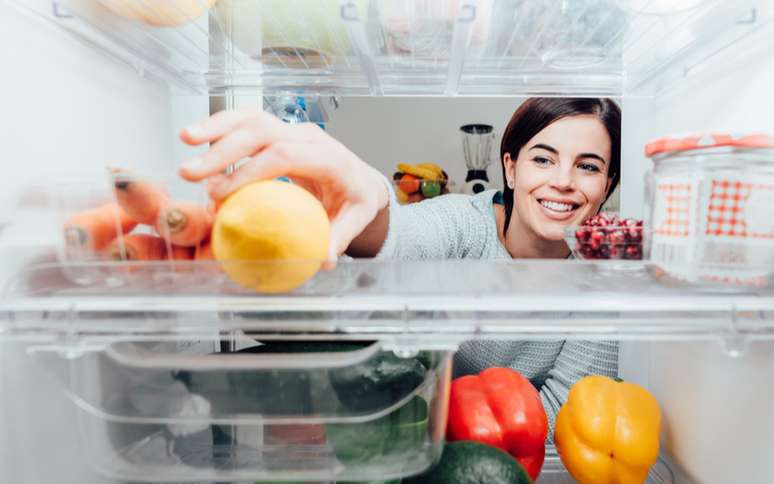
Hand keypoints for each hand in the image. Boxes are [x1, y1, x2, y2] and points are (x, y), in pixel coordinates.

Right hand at [178, 109, 389, 261]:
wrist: (360, 179)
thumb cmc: (355, 200)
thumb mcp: (355, 220)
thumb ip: (339, 238)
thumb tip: (323, 260)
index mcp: (330, 157)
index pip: (285, 155)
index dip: (250, 171)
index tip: (221, 193)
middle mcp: (309, 136)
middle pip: (263, 131)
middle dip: (224, 150)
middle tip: (192, 173)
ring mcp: (293, 129)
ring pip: (252, 118)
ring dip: (216, 127)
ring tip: (185, 139)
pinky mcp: (279, 130)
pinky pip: (247, 121)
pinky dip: (221, 126)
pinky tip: (196, 137)